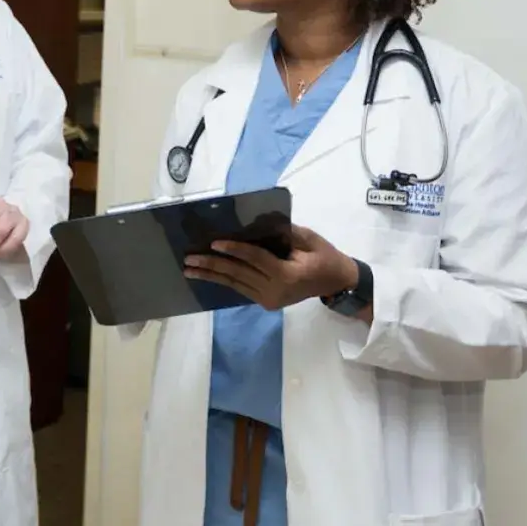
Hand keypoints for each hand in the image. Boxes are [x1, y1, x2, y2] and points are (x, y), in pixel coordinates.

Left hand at [182, 224, 357, 310]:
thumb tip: (257, 222)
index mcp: (288, 275)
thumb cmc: (325, 257)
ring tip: (189, 270)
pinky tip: (207, 275)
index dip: (234, 249)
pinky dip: (224, 280)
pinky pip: (241, 289)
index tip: (214, 243)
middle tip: (189, 259)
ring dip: (211, 276)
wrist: (337, 283)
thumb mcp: (309, 240)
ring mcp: (269, 299)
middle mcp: (275, 290)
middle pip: (238, 274)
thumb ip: (284, 232)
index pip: (255, 259)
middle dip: (212, 265)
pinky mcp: (266, 302)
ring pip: (235, 284)